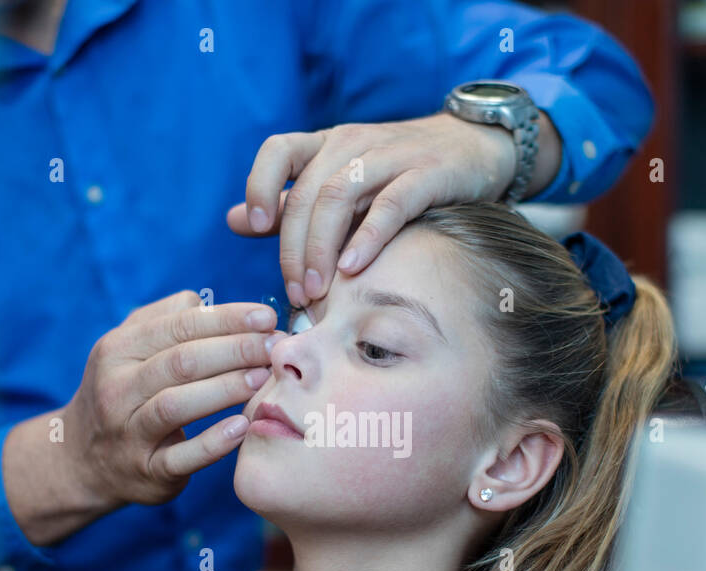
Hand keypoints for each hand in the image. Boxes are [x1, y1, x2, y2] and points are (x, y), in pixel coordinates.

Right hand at [3, 290, 284, 545]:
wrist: (81, 460)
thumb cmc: (122, 393)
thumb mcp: (127, 349)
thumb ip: (164, 319)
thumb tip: (207, 302)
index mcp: (118, 350)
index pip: (179, 326)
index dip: (227, 320)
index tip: (267, 318)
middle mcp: (117, 388)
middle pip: (181, 361)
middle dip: (235, 350)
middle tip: (275, 347)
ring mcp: (128, 433)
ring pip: (176, 405)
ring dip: (225, 389)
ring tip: (262, 378)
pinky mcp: (146, 471)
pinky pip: (181, 457)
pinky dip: (213, 442)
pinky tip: (243, 427)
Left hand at [226, 111, 518, 306]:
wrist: (472, 147)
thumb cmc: (398, 175)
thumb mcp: (341, 184)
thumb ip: (290, 205)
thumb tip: (233, 221)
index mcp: (327, 144)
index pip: (278, 150)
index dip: (259, 185)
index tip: (252, 228)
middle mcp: (352, 144)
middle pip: (308, 192)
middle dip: (294, 247)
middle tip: (294, 293)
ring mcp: (390, 156)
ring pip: (339, 196)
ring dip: (322, 248)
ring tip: (317, 290)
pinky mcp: (426, 174)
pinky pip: (389, 205)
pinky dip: (367, 237)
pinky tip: (354, 269)